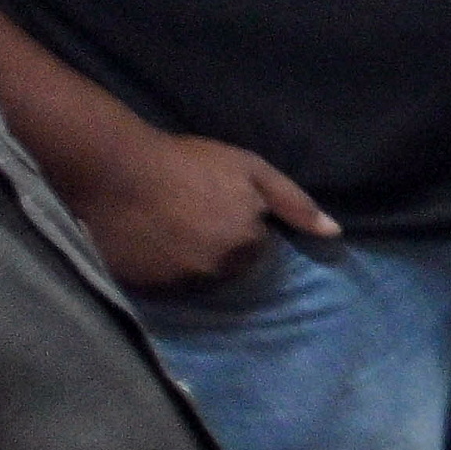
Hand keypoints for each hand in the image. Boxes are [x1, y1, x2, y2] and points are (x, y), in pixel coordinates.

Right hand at [72, 124, 332, 289]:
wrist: (117, 168)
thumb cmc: (188, 162)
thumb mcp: (251, 169)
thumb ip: (294, 203)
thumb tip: (333, 233)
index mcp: (248, 243)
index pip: (256, 248)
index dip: (239, 224)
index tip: (216, 203)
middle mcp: (218, 269)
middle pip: (229, 266)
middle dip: (218, 244)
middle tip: (191, 213)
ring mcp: (180, 280)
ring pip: (198, 277)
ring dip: (191, 258)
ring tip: (169, 227)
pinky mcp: (147, 287)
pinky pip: (165, 283)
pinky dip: (162, 268)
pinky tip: (150, 240)